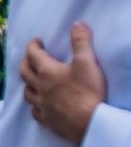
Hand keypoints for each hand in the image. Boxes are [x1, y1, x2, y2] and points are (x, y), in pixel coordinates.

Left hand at [20, 23, 106, 144]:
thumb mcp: (87, 62)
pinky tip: (39, 105)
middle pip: (25, 72)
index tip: (36, 41)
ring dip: (27, 84)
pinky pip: (35, 111)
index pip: (34, 54)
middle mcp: (40, 87)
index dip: (33, 46)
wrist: (89, 122)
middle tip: (30, 57)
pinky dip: (35, 106)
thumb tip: (77, 24)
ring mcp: (42, 104)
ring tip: (31, 80)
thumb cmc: (88, 91)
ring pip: (27, 92)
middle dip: (26, 62)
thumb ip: (81, 42)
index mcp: (47, 71)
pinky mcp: (48, 119)